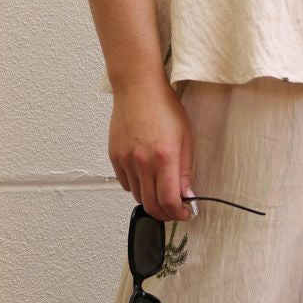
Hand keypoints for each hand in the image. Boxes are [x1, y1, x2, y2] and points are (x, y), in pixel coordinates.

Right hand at [108, 76, 195, 221]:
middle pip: (151, 205)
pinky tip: (146, 177)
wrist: (138, 88)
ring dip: (151, 200)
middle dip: (165, 214)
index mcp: (164, 158)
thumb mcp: (186, 138)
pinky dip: (136, 187)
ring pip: (137, 197)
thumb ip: (185, 171)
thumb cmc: (163, 107)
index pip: (169, 201)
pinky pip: (125, 184)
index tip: (184, 213)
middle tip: (174, 210)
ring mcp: (126, 160)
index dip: (178, 214)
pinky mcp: (114, 157)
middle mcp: (142, 162)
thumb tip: (187, 195)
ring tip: (161, 192)